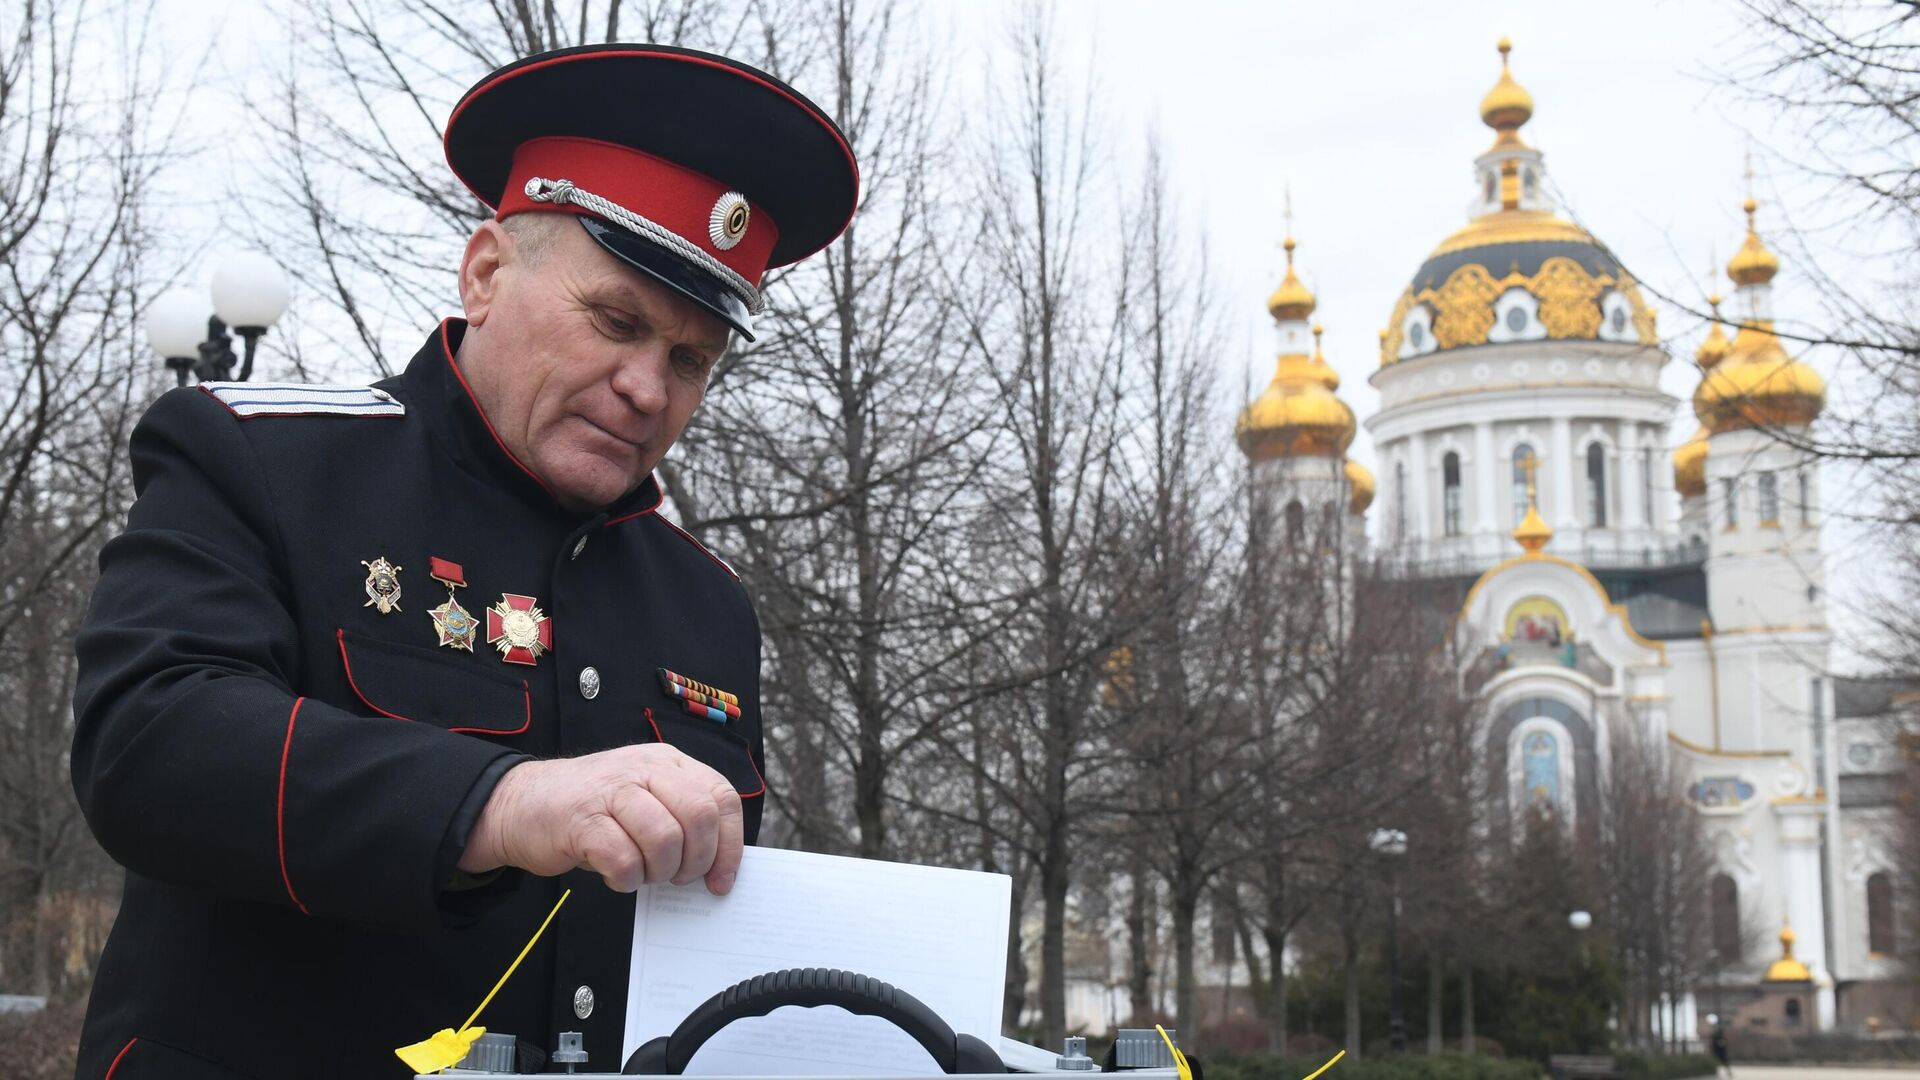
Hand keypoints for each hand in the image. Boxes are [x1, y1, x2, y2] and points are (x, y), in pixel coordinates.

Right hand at [459, 743, 743, 893]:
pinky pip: (623, 860)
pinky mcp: (582, 819)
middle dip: (695, 860)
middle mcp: (643, 769)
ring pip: (665, 838)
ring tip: (642, 874)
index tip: (720, 879)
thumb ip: (680, 819)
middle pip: (699, 816)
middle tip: (676, 878)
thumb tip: (719, 867)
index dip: (729, 844)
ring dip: (659, 871)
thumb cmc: (591, 811)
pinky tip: (615, 875)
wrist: (519, 804)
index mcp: (667, 762)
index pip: (721, 797)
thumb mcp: (644, 799)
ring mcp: (611, 791)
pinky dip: (626, 880)